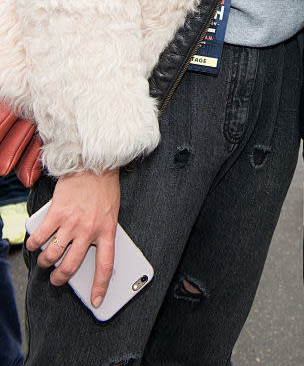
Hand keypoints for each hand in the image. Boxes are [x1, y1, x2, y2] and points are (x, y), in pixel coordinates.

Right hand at [26, 168, 120, 307]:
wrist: (94, 162)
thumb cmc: (103, 187)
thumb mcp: (111, 212)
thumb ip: (101, 231)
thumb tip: (88, 251)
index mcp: (107, 230)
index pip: (106, 265)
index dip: (100, 286)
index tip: (97, 301)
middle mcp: (89, 230)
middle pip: (71, 266)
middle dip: (60, 278)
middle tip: (56, 279)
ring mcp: (71, 222)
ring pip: (52, 255)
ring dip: (45, 261)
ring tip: (44, 259)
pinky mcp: (56, 213)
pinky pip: (40, 237)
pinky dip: (34, 243)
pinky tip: (34, 243)